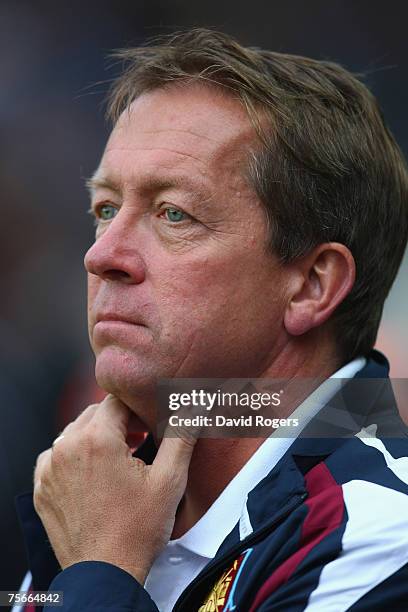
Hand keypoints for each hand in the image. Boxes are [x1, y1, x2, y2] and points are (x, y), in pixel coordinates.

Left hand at [33, 394, 196, 583]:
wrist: (105, 575)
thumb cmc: (137, 530)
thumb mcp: (169, 480)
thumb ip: (181, 435)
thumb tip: (194, 407)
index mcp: (96, 439)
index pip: (115, 401)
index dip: (136, 409)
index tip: (148, 427)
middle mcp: (66, 448)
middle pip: (94, 414)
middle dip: (118, 421)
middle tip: (139, 442)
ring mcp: (50, 469)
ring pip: (74, 433)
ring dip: (96, 437)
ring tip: (118, 459)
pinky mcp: (42, 488)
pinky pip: (56, 456)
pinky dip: (74, 457)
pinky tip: (93, 474)